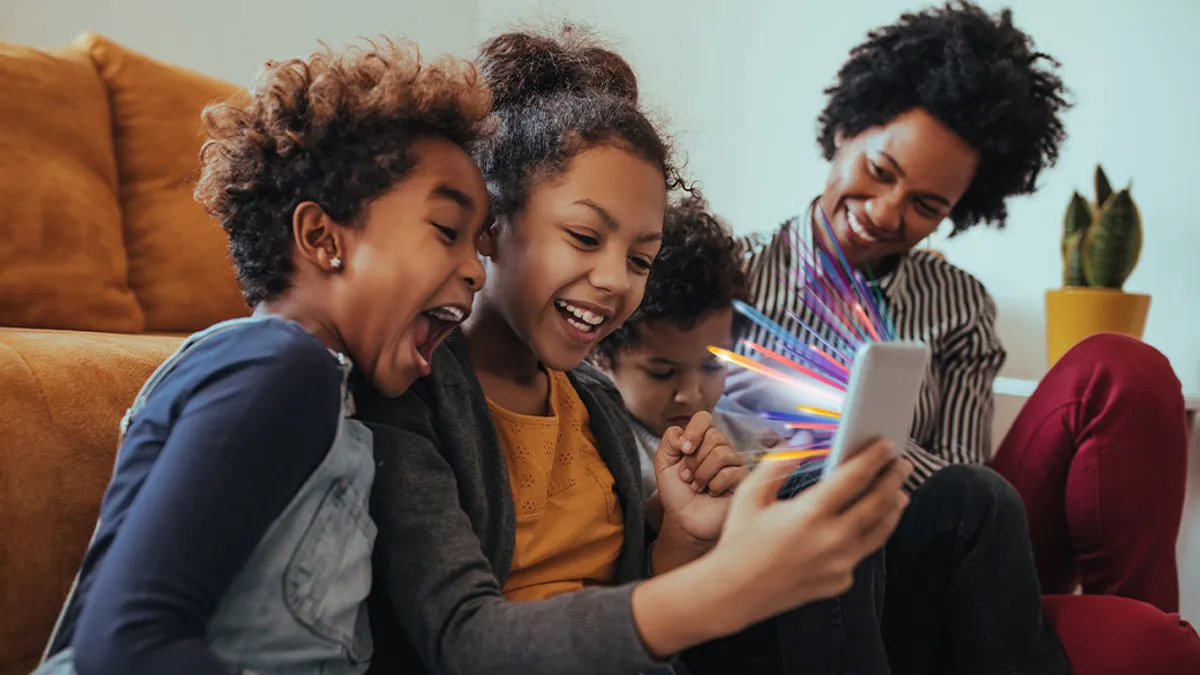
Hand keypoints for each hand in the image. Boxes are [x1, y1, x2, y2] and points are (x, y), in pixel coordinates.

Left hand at [654, 412, 748, 545]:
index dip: (694, 431)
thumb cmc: (676, 491)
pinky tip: (711, 493)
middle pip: (714, 436)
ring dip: (702, 474)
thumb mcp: (663, 463)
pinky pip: (731, 472)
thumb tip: (687, 436)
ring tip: (697, 486)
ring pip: (722, 454)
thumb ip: (670, 440)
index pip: (704, 418)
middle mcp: (721, 447)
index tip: (684, 450)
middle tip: (687, 477)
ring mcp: (734, 463)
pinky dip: (715, 485)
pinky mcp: (743, 479)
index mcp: (702, 440)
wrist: (684, 518)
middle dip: (694, 460)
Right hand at [706, 439, 911, 630]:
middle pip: (878, 503)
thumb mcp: (750, 496)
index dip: (874, 458)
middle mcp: (832, 540)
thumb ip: (778, 464)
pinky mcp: (840, 581)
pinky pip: (861, 553)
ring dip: (892, 508)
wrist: (734, 594)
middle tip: (902, 464)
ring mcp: (840, 564)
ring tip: (899, 492)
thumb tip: (802, 440)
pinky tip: (867, 524)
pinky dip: (868, 535)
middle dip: (893, 479)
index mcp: (809, 514)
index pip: (854, 478)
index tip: (886, 445)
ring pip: (880, 531)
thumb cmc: (740, 541)